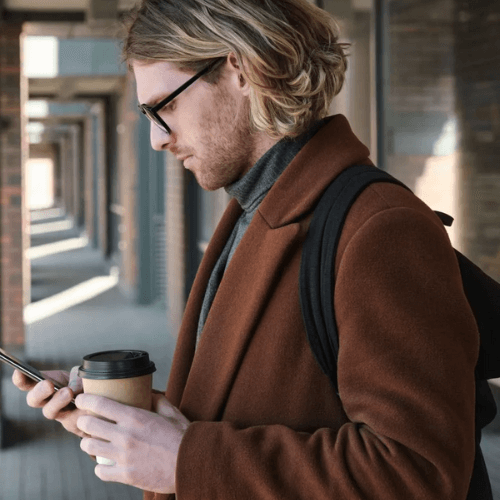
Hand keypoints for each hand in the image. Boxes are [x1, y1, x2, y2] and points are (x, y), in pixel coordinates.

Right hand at [12, 366, 91, 438]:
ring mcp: (59, 413)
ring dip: (57, 401)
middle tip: (48, 384)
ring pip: (50, 411)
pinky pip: (72, 420)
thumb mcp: (82, 375)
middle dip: (39, 391)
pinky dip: (80, 410)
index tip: (19, 371)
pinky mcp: (72, 424)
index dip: (21, 379)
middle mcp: (48, 401)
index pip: (28, 383)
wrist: (99, 403)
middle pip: (33, 400)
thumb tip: (74, 386)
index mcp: (47, 385)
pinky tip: (87, 405)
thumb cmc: (86, 386)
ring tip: (68, 392)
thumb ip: (77, 377)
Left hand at [75, 393, 190, 493]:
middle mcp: (125, 435)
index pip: (100, 404)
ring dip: (89, 443)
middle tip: (88, 421)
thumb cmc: (183, 436)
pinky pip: (100, 471)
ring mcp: (124, 456)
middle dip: (84, 421)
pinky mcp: (126, 475)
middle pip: (88, 425)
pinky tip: (107, 463)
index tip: (82, 399)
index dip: (86, 400)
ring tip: (95, 442)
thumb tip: (148, 392)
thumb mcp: (171, 412)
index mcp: (136, 417)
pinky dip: (101, 467)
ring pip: (89, 447)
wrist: (191, 463)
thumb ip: (157, 400)